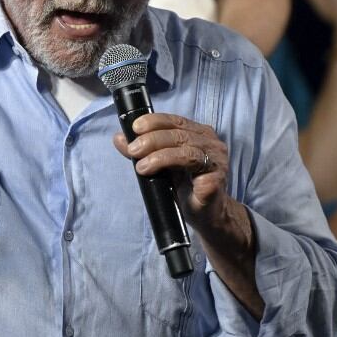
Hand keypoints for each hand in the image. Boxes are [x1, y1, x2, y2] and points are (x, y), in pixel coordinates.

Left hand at [112, 113, 230, 227]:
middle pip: (179, 134)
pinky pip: (196, 171)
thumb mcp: (160, 164)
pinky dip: (175, 169)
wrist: (205, 215)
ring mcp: (217, 161)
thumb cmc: (185, 186)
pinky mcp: (216, 180)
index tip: (135, 127)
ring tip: (141, 166)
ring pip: (187, 151)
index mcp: (198, 134)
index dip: (155, 121)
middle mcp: (211, 144)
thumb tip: (119, 138)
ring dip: (160, 156)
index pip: (176, 121)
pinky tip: (162, 178)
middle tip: (133, 149)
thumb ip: (142, 150)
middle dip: (152, 140)